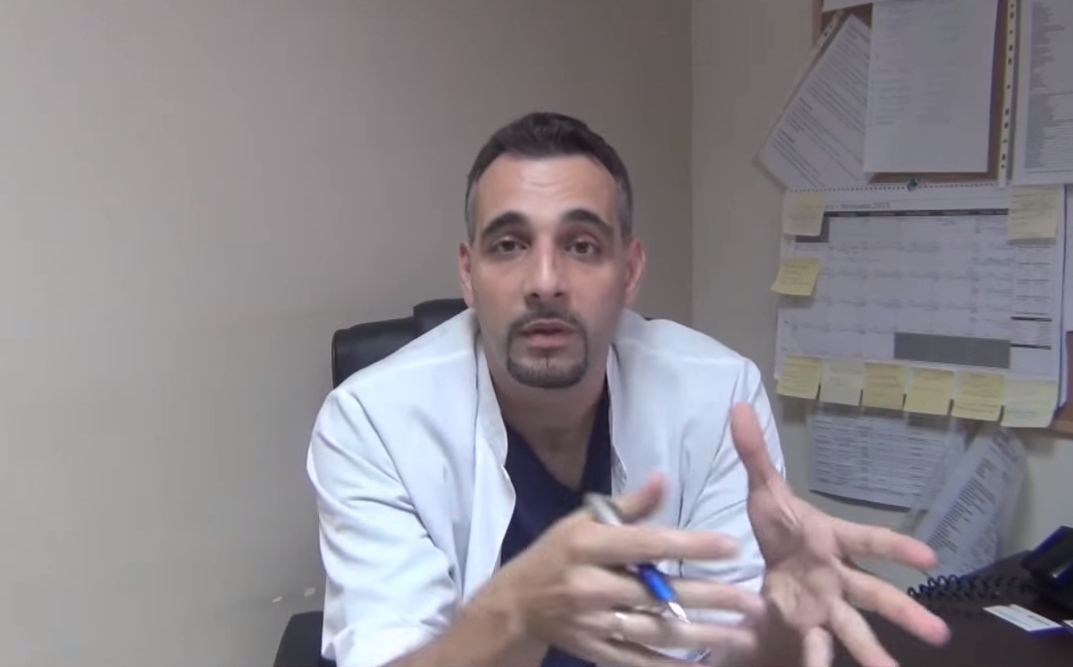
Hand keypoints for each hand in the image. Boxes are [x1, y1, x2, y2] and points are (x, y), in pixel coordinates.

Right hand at [478, 474, 766, 666]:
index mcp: (587, 546)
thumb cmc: (555, 554)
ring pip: (656, 632)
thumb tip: (663, 477)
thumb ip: (629, 505)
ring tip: (744, 637)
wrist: (516, 605)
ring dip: (703, 636)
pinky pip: (641, 662)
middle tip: (754, 602)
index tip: (732, 546)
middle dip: (710, 598)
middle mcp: (591, 586)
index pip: (647, 544)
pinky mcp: (597, 652)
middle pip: (659, 593)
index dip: (691, 545)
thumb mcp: (582, 520)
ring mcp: (594, 624)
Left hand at [730, 402, 950, 666]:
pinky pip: (816, 648)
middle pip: (876, 594)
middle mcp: (839, 577)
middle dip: (905, 613)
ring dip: (873, 652)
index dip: (897, 547)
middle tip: (939, 635)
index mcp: (833, 541)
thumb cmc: (780, 526)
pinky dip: (818, 661)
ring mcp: (826, 606)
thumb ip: (754, 452)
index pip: (870, 541)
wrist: (766, 562)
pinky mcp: (808, 628)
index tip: (929, 558)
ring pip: (854, 630)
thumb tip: (739, 406)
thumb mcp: (763, 489)